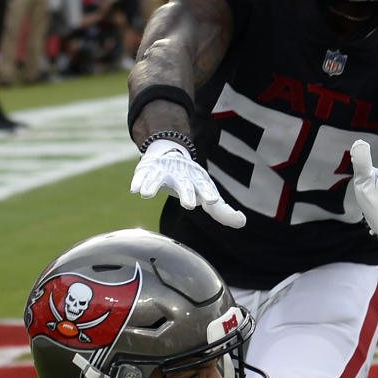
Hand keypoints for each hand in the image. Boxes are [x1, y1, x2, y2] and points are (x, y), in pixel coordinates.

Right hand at [130, 139, 245, 227]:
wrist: (170, 155)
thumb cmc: (193, 182)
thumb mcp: (208, 195)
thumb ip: (223, 211)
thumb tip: (242, 222)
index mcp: (198, 182)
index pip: (205, 188)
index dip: (208, 193)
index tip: (213, 200)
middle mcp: (182, 176)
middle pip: (184, 185)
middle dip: (186, 193)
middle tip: (188, 204)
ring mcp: (165, 172)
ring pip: (159, 178)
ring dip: (153, 185)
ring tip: (145, 194)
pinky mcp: (148, 170)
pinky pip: (142, 176)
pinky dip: (139, 182)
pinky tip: (135, 190)